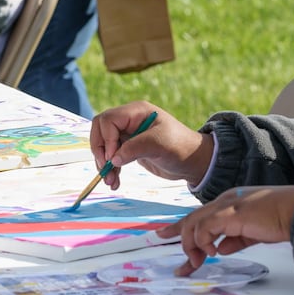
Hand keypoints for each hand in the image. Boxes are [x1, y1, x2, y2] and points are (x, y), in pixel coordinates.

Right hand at [90, 101, 210, 188]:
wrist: (193, 162)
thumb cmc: (181, 147)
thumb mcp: (159, 144)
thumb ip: (134, 148)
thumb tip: (112, 159)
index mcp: (136, 112)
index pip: (108, 120)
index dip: (106, 139)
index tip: (111, 158)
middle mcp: (130, 121)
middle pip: (101, 130)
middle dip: (100, 151)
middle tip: (105, 168)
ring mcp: (128, 135)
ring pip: (104, 146)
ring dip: (104, 163)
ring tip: (110, 181)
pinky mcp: (129, 149)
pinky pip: (112, 157)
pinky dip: (111, 169)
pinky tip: (115, 181)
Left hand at [171, 185, 293, 272]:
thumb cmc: (281, 219)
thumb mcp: (253, 233)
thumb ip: (236, 240)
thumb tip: (221, 250)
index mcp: (229, 203)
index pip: (198, 215)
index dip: (180, 227)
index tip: (163, 235)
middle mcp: (223, 202)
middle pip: (190, 220)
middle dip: (179, 240)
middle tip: (181, 266)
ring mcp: (225, 206)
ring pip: (193, 225)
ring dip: (192, 247)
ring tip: (198, 264)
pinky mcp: (229, 214)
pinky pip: (204, 229)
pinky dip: (204, 242)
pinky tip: (213, 253)